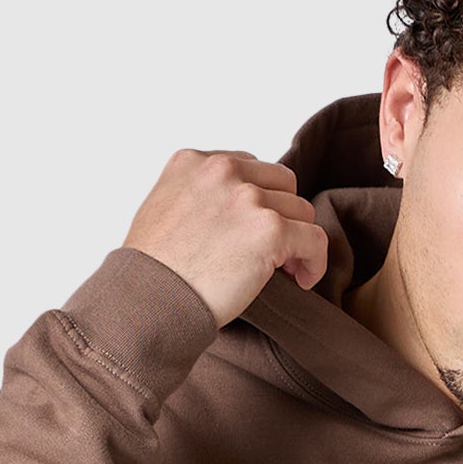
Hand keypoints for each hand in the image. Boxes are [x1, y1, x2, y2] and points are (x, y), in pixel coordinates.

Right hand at [124, 149, 328, 326]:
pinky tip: (302, 279)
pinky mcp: (269, 230)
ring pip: (301, 209)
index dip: (257, 201)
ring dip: (297, 239)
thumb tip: (224, 217)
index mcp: (193, 162)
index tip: (251, 231)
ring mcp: (247, 198)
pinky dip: (315, 260)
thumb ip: (194, 198)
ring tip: (285, 269)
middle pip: (280, 182)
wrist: (147, 301)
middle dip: (281, 214)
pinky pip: (315, 239)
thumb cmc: (150, 272)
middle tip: (274, 250)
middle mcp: (222, 170)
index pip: (247, 168)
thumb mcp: (161, 211)